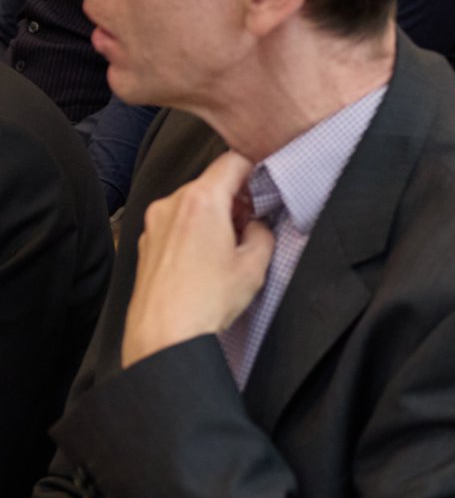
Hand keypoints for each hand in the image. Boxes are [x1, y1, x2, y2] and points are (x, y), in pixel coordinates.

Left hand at [121, 152, 275, 367]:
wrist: (164, 336)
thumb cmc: (204, 302)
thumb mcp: (255, 266)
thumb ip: (263, 233)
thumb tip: (256, 226)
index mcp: (201, 201)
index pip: (232, 160)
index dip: (255, 170)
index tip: (265, 188)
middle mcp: (172, 205)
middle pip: (212, 182)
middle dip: (236, 199)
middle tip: (252, 226)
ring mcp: (154, 224)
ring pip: (193, 203)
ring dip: (215, 216)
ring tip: (228, 250)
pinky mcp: (146, 243)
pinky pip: (177, 223)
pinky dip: (195, 231)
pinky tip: (206, 261)